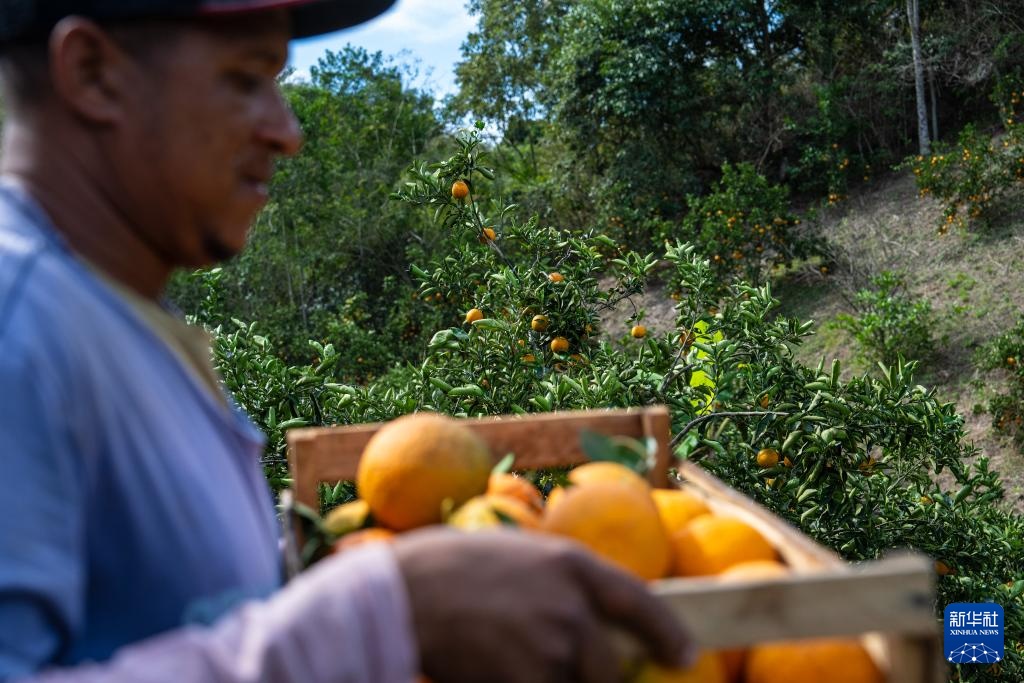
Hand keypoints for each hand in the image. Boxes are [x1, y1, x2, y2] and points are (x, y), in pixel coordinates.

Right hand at [393, 528, 693, 682]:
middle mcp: (571, 606)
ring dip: (552, 681)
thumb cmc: (447, 566)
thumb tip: (583, 610)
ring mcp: (551, 648)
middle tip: (567, 669)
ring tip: (510, 657)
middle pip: (610, 665)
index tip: (683, 653)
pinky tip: (495, 672)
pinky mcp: (527, 681)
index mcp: (571, 564)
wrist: (403, 594)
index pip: (641, 602)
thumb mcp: (514, 553)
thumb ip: (555, 580)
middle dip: (597, 677)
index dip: (668, 632)